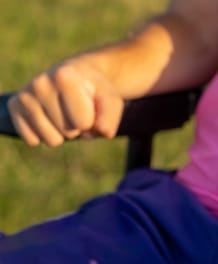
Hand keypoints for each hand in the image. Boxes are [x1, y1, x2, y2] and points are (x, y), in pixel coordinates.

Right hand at [7, 58, 123, 146]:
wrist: (75, 76)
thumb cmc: (95, 91)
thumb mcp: (110, 100)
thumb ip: (110, 117)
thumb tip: (92, 134)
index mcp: (64, 77)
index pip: (83, 123)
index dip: (91, 120)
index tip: (88, 104)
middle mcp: (40, 84)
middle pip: (69, 132)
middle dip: (78, 126)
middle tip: (76, 108)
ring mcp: (24, 95)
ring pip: (51, 140)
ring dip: (63, 133)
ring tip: (64, 112)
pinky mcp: (14, 107)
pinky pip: (33, 140)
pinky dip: (45, 135)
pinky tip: (49, 116)